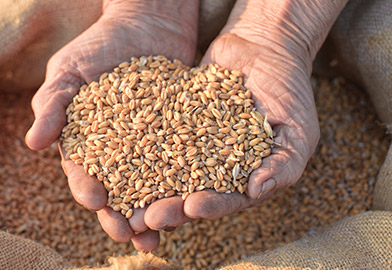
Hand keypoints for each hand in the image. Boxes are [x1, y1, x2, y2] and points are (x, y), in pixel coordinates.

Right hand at [25, 0, 198, 250]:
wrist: (147, 22)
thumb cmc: (100, 44)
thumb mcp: (70, 70)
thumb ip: (52, 105)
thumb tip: (32, 144)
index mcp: (86, 141)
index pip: (82, 171)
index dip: (87, 189)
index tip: (96, 203)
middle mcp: (117, 151)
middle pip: (117, 190)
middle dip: (121, 216)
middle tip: (129, 237)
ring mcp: (149, 145)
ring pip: (149, 187)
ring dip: (151, 212)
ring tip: (158, 235)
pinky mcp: (178, 137)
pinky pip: (181, 165)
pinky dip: (183, 186)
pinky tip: (189, 203)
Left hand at [143, 1, 323, 231]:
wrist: (263, 46)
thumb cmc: (289, 90)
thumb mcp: (299, 131)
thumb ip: (284, 165)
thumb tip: (256, 191)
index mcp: (241, 177)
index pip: (225, 199)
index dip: (209, 206)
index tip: (192, 207)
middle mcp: (212, 166)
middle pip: (188, 193)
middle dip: (169, 206)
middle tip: (147, 217)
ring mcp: (189, 144)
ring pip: (164, 170)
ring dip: (146, 187)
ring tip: (124, 200)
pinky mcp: (172, 121)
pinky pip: (153, 134)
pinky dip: (137, 145)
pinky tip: (118, 153)